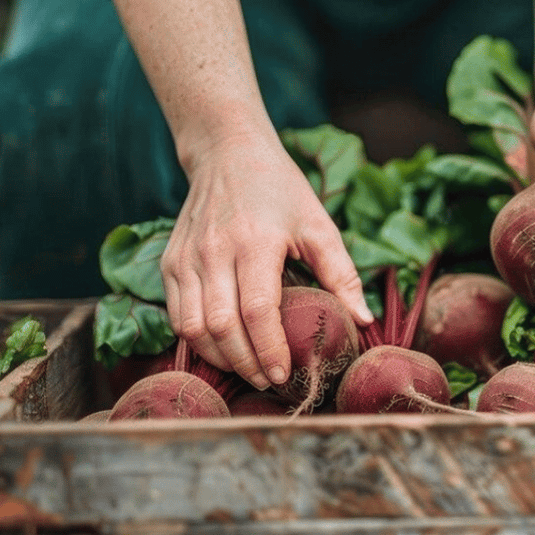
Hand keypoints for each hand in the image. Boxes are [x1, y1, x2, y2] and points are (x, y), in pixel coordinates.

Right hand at [160, 133, 372, 389]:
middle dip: (246, 363)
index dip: (270, 349)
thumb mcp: (319, 225)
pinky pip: (177, 315)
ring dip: (219, 358)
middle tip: (269, 381)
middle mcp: (214, 251)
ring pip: (192, 327)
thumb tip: (363, 321)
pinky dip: (197, 341)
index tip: (285, 374)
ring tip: (247, 370)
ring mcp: (186, 258)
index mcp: (255, 242)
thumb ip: (341, 274)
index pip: (258, 311)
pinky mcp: (170, 263)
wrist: (227, 154)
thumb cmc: (280, 191)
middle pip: (222, 326)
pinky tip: (223, 350)